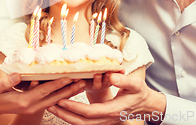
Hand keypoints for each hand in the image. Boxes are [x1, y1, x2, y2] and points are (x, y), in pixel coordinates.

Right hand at [0, 73, 85, 117]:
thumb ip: (7, 81)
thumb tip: (18, 74)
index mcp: (24, 101)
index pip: (44, 91)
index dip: (57, 84)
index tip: (69, 77)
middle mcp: (31, 106)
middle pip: (54, 98)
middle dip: (69, 90)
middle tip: (83, 81)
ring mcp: (33, 108)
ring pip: (54, 100)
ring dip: (68, 93)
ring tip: (81, 85)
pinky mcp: (33, 107)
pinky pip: (50, 101)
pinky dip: (61, 96)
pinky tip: (68, 91)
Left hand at [47, 73, 165, 124]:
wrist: (146, 105)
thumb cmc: (140, 93)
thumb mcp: (135, 84)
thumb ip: (123, 80)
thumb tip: (111, 76)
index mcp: (112, 110)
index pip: (89, 112)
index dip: (74, 107)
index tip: (61, 99)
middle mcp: (107, 119)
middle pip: (81, 122)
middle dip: (64, 114)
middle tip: (49, 105)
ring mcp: (104, 121)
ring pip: (82, 124)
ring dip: (66, 116)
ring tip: (52, 107)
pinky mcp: (102, 120)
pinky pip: (85, 121)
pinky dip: (72, 116)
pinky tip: (64, 109)